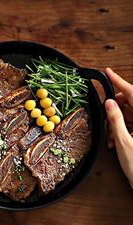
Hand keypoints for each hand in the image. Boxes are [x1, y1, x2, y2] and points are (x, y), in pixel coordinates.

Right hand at [104, 67, 132, 187]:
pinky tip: (115, 141)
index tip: (108, 72)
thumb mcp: (125, 141)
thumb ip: (116, 119)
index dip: (119, 81)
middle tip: (106, 120)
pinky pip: (128, 124)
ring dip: (115, 124)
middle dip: (114, 110)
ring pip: (126, 115)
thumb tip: (109, 102)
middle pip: (128, 103)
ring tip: (112, 138)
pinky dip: (119, 130)